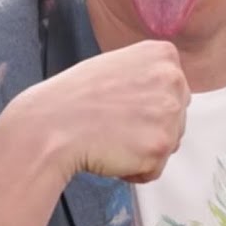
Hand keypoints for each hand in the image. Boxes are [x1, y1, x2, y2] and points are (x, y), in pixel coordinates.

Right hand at [8, 39, 190, 184]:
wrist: (48, 126)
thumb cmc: (74, 98)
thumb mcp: (118, 65)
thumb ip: (148, 75)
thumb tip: (169, 96)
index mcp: (163, 55)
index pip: (173, 90)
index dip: (146, 104)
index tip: (122, 103)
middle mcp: (174, 79)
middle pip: (177, 118)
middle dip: (149, 127)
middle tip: (114, 123)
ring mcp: (170, 113)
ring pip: (169, 144)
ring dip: (142, 149)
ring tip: (112, 136)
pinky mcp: (161, 146)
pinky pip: (155, 169)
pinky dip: (135, 170)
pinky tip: (111, 153)